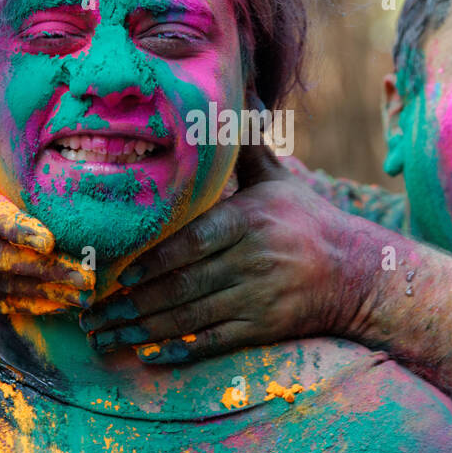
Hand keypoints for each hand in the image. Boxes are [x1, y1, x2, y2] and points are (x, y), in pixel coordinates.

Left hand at [78, 144, 377, 362]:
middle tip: (93, 315)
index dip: (155, 261)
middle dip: (134, 304)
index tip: (121, 275)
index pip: (194, 242)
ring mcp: (258, 296)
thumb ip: (248, 147)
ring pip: (192, 316)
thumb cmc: (308, 221)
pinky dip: (180, 349)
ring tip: (107, 336)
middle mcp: (253, 259)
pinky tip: (149, 354)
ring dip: (144, 330)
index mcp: (250, 220)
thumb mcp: (279, 180)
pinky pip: (215, 341)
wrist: (358, 273)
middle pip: (185, 285)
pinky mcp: (264, 326)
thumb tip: (238, 98)